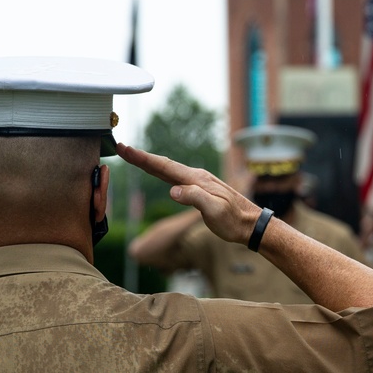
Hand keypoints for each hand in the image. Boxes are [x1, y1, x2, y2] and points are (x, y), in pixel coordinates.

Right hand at [117, 142, 260, 245]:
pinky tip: (160, 174)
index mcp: (196, 180)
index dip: (143, 158)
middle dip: (141, 157)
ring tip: (134, 157)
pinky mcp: (201, 190)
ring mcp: (199, 183)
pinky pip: (176, 178)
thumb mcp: (214, 211)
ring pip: (169, 170)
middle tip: (122, 148)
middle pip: (163, 165)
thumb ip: (194, 198)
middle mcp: (196, 177)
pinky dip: (162, 173)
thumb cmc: (233, 220)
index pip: (164, 167)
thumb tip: (173, 190)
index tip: (125, 148)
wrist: (251, 224)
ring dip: (150, 163)